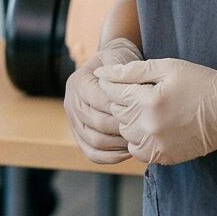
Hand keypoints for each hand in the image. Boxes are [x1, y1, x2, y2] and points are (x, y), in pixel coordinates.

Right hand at [64, 37, 138, 164]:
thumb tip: (121, 89)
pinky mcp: (79, 136)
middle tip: (146, 129)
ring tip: (138, 140)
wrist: (111, 68)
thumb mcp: (121, 58)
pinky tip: (128, 151)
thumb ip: (121, 70)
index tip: (145, 110)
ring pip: (94, 141)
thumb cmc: (120, 63)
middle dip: (123, 127)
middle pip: (97, 123)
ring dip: (118, 144)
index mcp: (78, 82)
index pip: (100, 101)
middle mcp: (71, 101)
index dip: (123, 107)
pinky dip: (111, 157)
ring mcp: (73, 121)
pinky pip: (92, 153)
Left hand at [97, 52, 216, 166]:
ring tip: (148, 108)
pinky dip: (139, 138)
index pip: (113, 92)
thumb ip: (131, 70)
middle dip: (124, 100)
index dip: (114, 83)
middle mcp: (149, 127)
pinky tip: (154, 126)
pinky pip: (137, 149)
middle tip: (141, 92)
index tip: (121, 79)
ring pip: (125, 132)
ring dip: (131, 120)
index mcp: (149, 101)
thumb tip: (101, 73)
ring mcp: (156, 146)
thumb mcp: (168, 68)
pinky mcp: (164, 158)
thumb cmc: (202, 83)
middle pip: (117, 112)